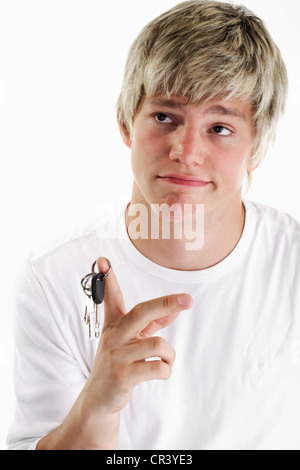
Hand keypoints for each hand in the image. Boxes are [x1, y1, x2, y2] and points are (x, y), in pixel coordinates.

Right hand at [83, 257, 192, 414]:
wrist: (99, 398)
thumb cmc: (119, 363)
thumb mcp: (132, 340)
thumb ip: (152, 323)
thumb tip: (175, 308)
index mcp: (115, 325)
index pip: (110, 297)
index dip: (108, 278)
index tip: (103, 259)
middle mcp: (114, 336)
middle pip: (141, 312)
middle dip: (166, 303)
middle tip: (188, 300)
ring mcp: (117, 356)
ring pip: (158, 345)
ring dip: (170, 354)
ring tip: (166, 360)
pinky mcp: (122, 376)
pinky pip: (157, 367)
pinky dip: (166, 370)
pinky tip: (161, 372)